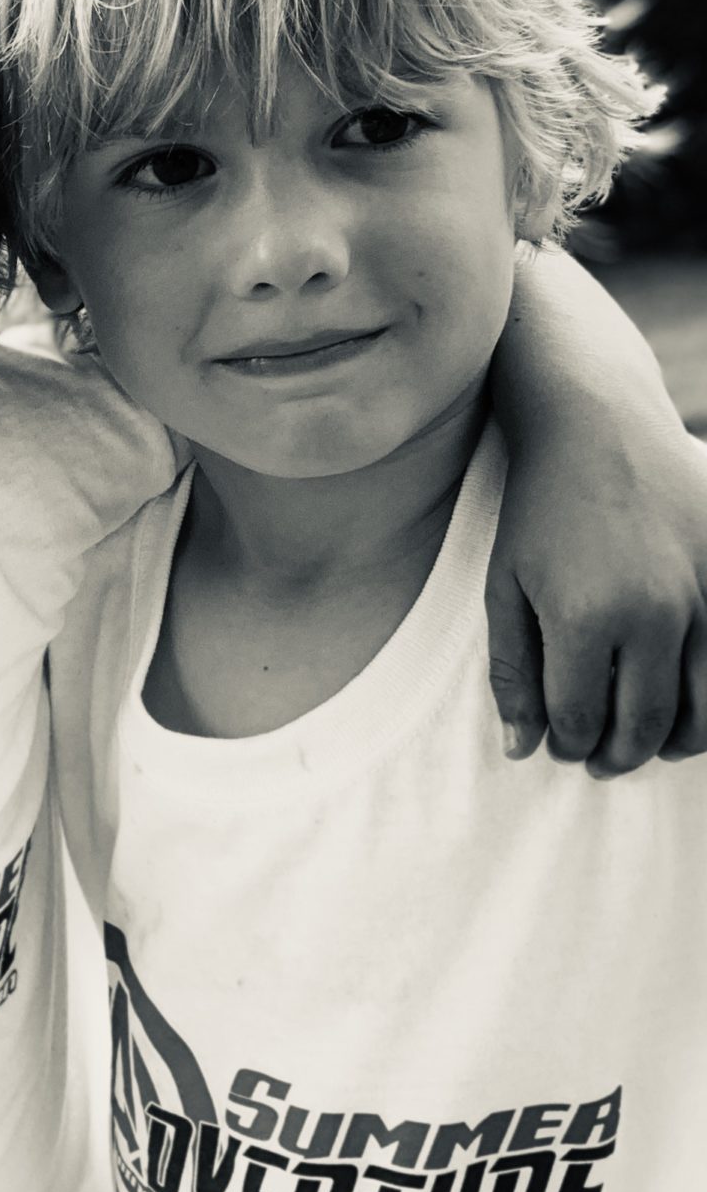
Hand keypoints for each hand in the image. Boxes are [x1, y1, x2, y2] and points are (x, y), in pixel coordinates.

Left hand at [486, 425, 706, 773]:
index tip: (560, 749)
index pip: (581, 719)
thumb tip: (520, 749)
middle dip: (620, 756)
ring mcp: (706, 596)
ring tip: (648, 744)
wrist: (600, 428)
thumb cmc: (539, 508)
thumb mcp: (504, 586)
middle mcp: (656, 614)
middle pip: (646, 723)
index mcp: (586, 618)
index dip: (568, 745)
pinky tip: (685, 702)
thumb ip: (511, 670)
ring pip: (706, 707)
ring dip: (674, 739)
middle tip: (602, 763)